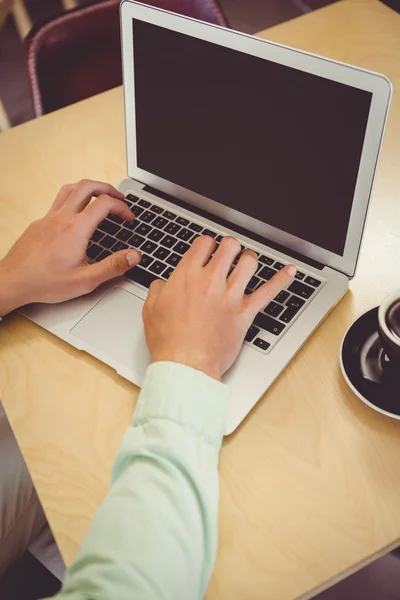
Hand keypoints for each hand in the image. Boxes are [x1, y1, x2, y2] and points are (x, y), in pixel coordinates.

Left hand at [0, 179, 141, 315]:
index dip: (122, 207)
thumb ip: (113, 266)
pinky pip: (58, 202)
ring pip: (70, 189)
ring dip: (89, 188)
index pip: (105, 203)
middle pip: (87, 186)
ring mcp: (48, 218)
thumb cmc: (44, 283)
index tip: (128, 218)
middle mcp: (62, 218)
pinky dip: (73, 200)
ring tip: (100, 197)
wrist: (12, 282)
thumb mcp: (86, 280)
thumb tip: (134, 256)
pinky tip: (76, 215)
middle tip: (118, 199)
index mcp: (76, 229)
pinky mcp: (39, 223)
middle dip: (107, 188)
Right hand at [143, 236, 295, 379]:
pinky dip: (281, 280)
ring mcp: (230, 296)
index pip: (203, 244)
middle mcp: (211, 280)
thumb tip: (163, 284)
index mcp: (187, 276)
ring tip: (246, 262)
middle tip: (228, 253)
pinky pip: (268, 292)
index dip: (207, 244)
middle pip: (229, 247)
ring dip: (248, 259)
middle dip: (229, 247)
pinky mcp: (244, 313)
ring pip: (248, 263)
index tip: (207, 250)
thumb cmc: (169, 340)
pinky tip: (290, 272)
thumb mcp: (151, 309)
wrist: (185, 364)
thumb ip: (158, 290)